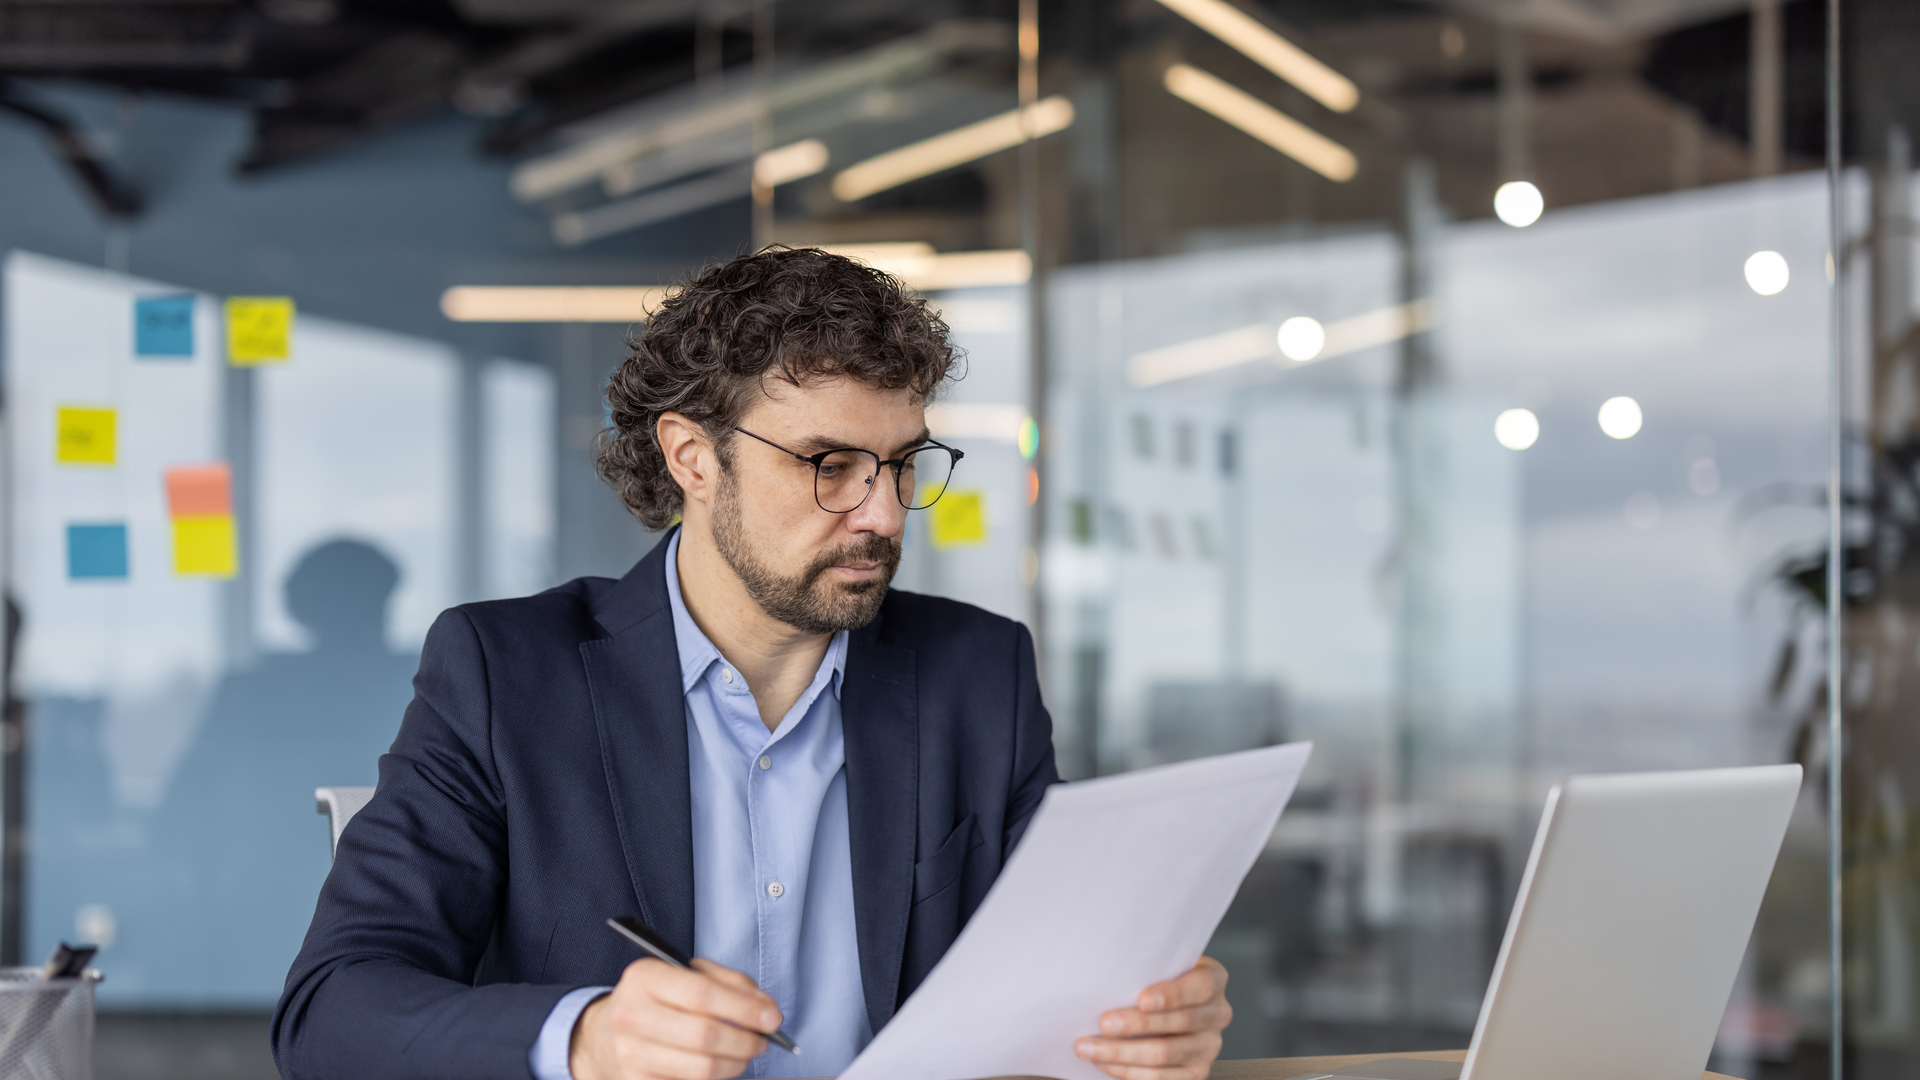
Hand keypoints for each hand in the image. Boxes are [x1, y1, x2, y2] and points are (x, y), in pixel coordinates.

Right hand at [571, 957, 783, 1079]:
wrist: (604, 1036)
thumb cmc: (657, 1000)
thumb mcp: (687, 975)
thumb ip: (730, 983)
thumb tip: (766, 1009)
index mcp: (644, 977)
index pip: (701, 994)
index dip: (743, 1008)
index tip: (773, 1018)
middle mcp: (630, 1015)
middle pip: (704, 1035)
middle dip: (745, 1041)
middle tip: (762, 1040)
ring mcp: (628, 1054)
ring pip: (700, 1069)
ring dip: (735, 1064)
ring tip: (745, 1054)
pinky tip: (718, 1067)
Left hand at [1074, 956, 1231, 1079]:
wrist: (1166, 1006)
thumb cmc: (1156, 980)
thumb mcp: (1159, 966)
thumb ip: (1144, 970)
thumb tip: (1104, 980)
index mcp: (1213, 980)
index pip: (1200, 986)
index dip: (1172, 994)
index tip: (1142, 999)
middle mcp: (1217, 1014)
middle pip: (1179, 1022)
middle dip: (1136, 1024)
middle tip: (1103, 1024)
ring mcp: (1208, 1047)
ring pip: (1165, 1054)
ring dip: (1122, 1052)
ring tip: (1089, 1047)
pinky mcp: (1195, 1073)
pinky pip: (1161, 1078)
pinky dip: (1127, 1070)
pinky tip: (1104, 1062)